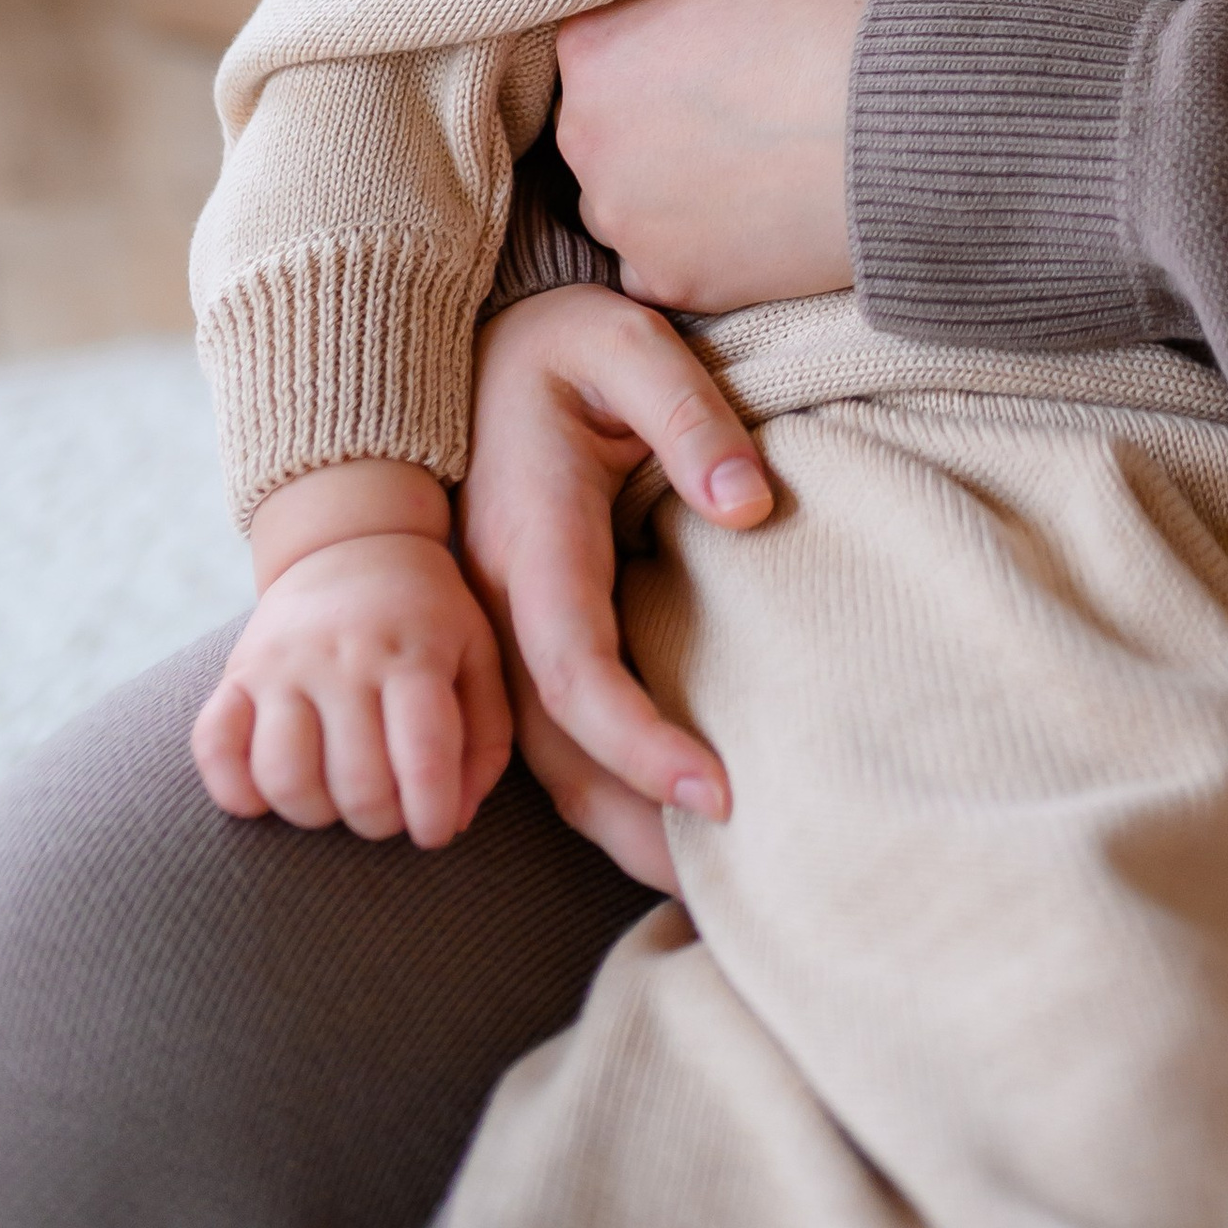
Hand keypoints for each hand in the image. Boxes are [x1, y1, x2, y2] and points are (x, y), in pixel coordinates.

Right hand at [192, 461, 509, 847]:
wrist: (354, 545)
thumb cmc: (428, 619)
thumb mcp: (478, 655)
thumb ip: (484, 739)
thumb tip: (458, 821)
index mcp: (415, 651)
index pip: (425, 754)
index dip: (432, 814)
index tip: (435, 834)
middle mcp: (345, 656)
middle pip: (357, 782)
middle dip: (379, 822)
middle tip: (389, 812)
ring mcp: (284, 663)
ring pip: (285, 778)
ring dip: (314, 814)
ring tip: (338, 800)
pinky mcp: (237, 672)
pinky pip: (214, 749)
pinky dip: (235, 791)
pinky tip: (269, 794)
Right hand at [462, 284, 778, 890]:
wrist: (477, 338)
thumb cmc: (564, 341)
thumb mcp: (630, 344)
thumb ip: (691, 416)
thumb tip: (749, 508)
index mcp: (531, 535)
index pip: (574, 670)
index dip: (639, 744)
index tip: (718, 795)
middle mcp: (493, 595)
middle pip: (546, 745)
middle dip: (625, 824)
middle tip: (716, 889)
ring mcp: (488, 617)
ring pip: (534, 749)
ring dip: (606, 818)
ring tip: (691, 880)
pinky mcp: (503, 624)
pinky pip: (533, 723)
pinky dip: (586, 779)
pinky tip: (641, 812)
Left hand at [553, 0, 881, 312]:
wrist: (901, 122)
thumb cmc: (830, 19)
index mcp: (592, 44)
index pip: (593, 46)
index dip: (648, 48)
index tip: (697, 55)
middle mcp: (584, 132)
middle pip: (599, 129)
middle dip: (648, 122)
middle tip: (728, 114)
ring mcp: (622, 213)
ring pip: (622, 202)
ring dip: (663, 191)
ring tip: (746, 170)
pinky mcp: (667, 280)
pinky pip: (656, 268)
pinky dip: (692, 252)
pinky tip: (748, 221)